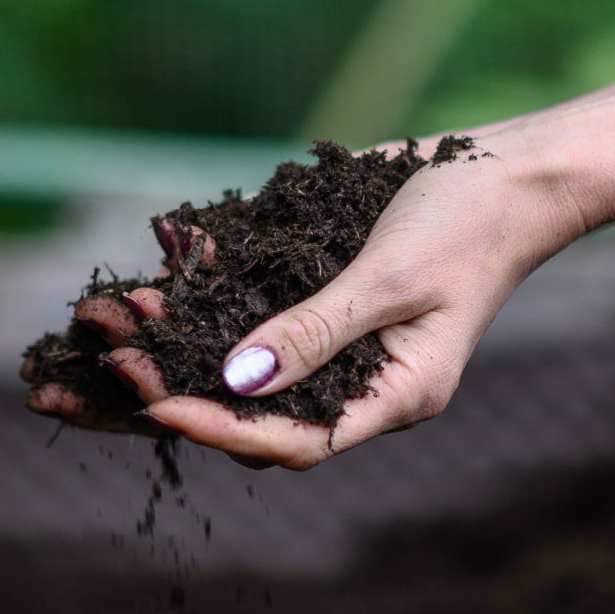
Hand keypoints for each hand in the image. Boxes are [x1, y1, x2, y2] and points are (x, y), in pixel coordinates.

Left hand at [25, 128, 581, 469]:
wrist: (508, 173)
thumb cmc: (470, 226)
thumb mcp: (393, 277)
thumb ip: (316, 328)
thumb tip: (235, 379)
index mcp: (397, 394)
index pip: (299, 440)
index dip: (225, 430)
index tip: (157, 406)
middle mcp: (363, 377)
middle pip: (260, 413)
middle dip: (181, 395)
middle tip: (106, 373)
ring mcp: (343, 339)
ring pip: (249, 365)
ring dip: (183, 344)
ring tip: (114, 322)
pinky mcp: (326, 298)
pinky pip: (259, 311)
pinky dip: (212, 294)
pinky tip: (168, 266)